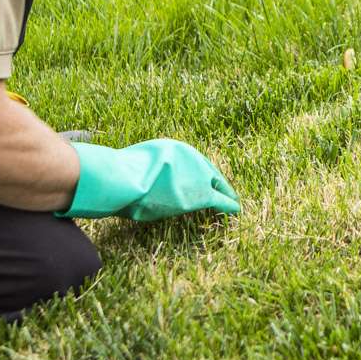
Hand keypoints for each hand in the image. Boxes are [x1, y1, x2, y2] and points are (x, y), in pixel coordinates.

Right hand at [58, 139, 239, 221]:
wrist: (124, 180)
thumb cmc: (123, 172)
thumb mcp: (138, 162)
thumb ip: (150, 169)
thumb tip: (140, 178)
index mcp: (176, 149)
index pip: (195, 164)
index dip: (202, 174)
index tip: (207, 181)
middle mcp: (190, 158)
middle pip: (209, 173)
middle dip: (218, 182)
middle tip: (226, 191)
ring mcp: (196, 175)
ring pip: (215, 187)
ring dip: (224, 195)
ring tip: (233, 202)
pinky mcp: (198, 195)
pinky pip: (219, 200)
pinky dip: (229, 205)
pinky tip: (237, 210)